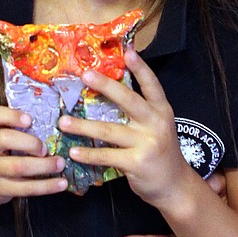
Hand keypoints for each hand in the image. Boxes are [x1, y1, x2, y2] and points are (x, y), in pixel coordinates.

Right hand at [0, 104, 67, 206]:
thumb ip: (15, 127)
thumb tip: (54, 120)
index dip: (10, 115)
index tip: (29, 119)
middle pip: (3, 139)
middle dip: (29, 142)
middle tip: (45, 148)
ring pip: (17, 167)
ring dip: (43, 165)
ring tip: (60, 163)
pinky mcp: (0, 189)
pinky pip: (25, 188)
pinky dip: (46, 186)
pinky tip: (61, 183)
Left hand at [59, 48, 190, 211]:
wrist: (174, 185)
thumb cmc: (159, 151)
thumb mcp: (157, 126)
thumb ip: (141, 111)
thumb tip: (110, 89)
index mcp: (161, 111)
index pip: (152, 85)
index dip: (140, 68)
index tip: (127, 51)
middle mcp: (155, 124)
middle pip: (128, 100)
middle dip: (105, 85)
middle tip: (85, 75)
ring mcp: (146, 143)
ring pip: (109, 130)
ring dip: (83, 126)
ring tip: (63, 121)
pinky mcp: (136, 163)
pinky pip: (106, 155)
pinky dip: (88, 154)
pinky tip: (73, 151)